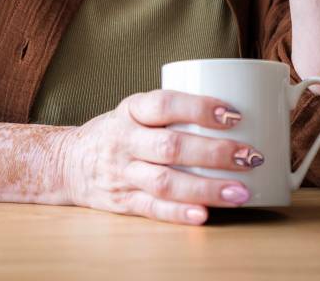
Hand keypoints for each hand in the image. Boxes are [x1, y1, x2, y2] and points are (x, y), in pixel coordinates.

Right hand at [57, 89, 265, 225]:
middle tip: (250, 156)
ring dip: (206, 188)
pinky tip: (205, 215)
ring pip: (165, 181)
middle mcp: (124, 141)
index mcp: (131, 110)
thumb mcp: (136, 110)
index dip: (199, 108)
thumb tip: (239, 108)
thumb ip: (174, 109)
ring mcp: (122, 173)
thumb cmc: (119, 132)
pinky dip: (179, 213)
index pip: (164, 104)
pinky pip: (152, 208)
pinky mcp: (122, 201)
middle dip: (214, 152)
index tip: (234, 113)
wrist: (68, 162)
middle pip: (171, 146)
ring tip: (240, 191)